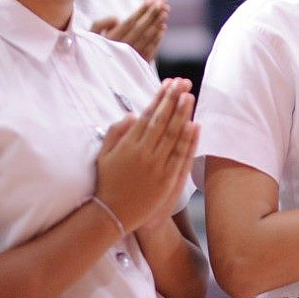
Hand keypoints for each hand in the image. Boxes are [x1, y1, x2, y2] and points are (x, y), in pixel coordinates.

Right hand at [90, 0, 168, 61]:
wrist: (98, 75)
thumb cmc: (96, 48)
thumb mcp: (92, 35)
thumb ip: (101, 24)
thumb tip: (117, 18)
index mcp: (110, 40)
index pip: (129, 22)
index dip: (141, 10)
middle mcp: (121, 49)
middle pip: (140, 28)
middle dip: (152, 13)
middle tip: (162, 1)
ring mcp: (131, 59)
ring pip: (147, 39)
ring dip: (157, 24)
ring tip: (165, 11)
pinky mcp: (138, 66)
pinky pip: (150, 52)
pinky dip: (157, 40)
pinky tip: (163, 28)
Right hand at [94, 78, 197, 230]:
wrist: (112, 215)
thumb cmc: (107, 183)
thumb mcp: (104, 155)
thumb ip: (116, 132)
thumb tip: (133, 114)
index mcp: (128, 144)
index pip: (147, 115)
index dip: (159, 98)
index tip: (168, 83)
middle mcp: (142, 152)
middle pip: (162, 120)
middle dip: (173, 99)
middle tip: (183, 82)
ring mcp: (155, 166)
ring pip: (172, 135)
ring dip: (182, 113)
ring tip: (189, 95)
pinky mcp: (165, 180)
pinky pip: (179, 156)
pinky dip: (187, 140)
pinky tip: (194, 124)